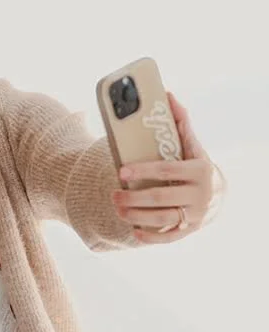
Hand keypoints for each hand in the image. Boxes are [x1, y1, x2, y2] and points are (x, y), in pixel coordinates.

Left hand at [111, 93, 216, 244]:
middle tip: (113, 195)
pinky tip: (135, 231)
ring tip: (118, 209)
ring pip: (163, 218)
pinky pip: (170, 237)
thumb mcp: (191, 144)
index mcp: (200, 170)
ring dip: (137, 216)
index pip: (166, 170)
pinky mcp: (191, 229)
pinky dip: (152, 236)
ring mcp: (196, 214)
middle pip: (161, 198)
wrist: (217, 193)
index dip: (143, 171)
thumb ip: (180, 122)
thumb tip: (167, 95)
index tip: (121, 172)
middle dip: (134, 198)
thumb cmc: (196, 164)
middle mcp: (201, 194)